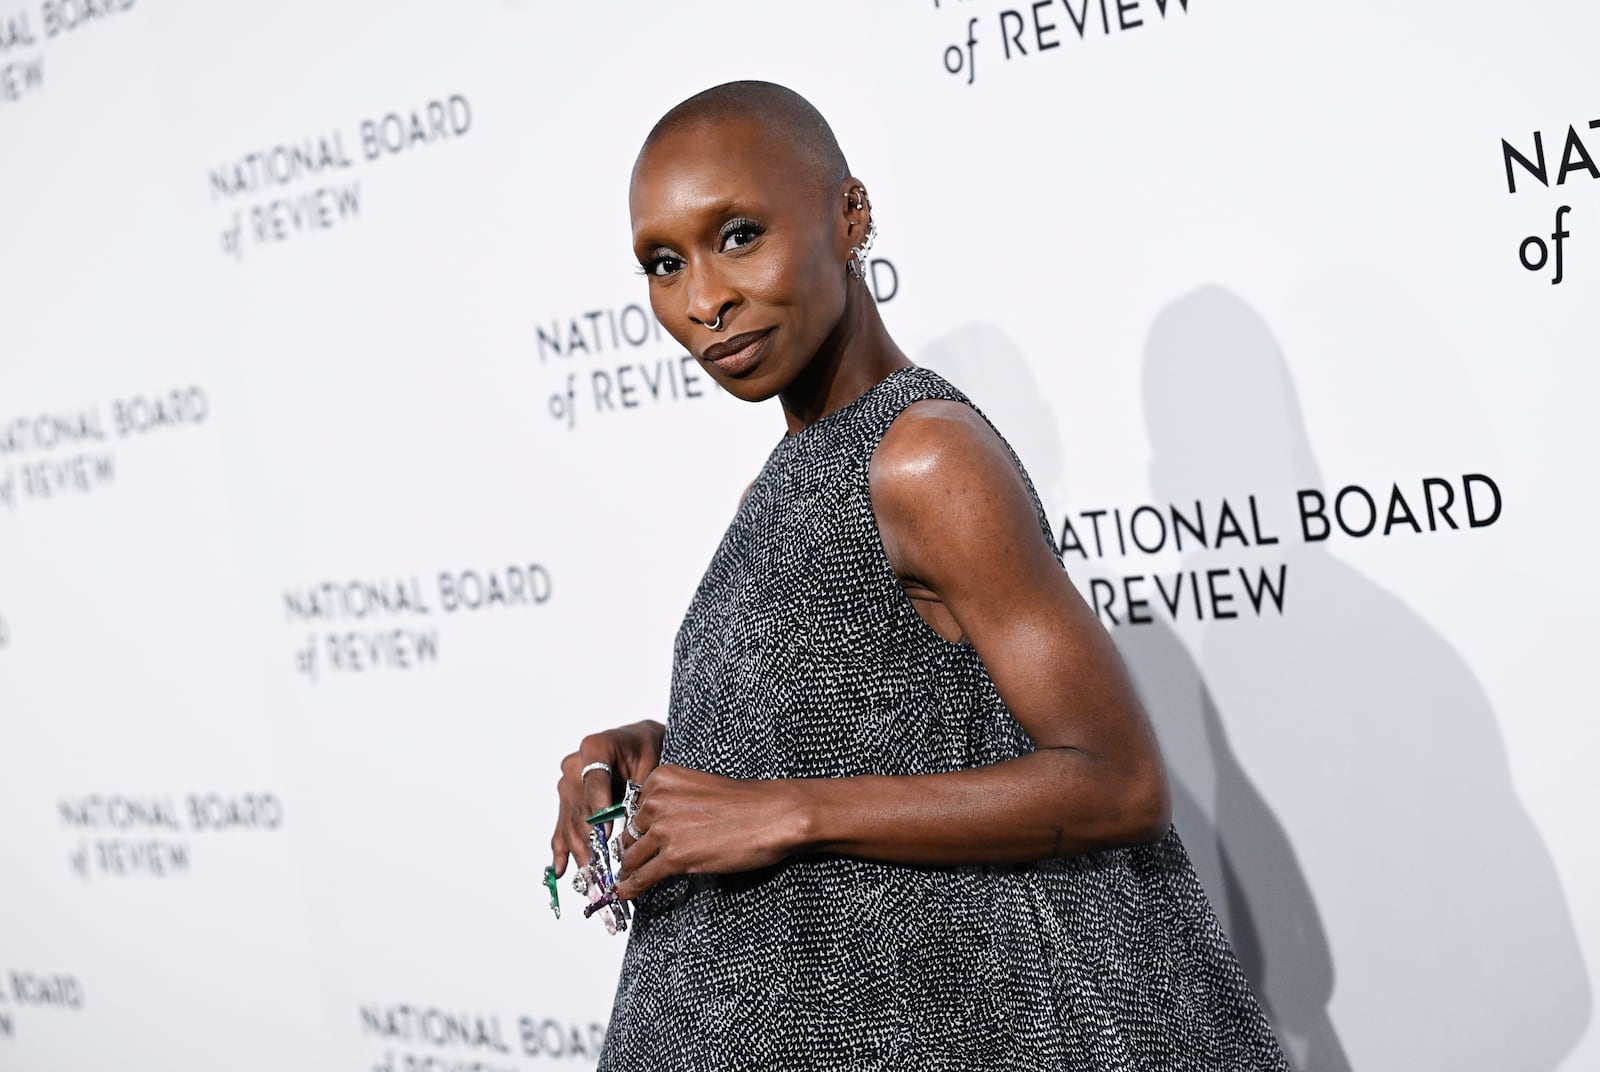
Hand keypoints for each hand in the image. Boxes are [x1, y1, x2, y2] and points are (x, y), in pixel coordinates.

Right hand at [550, 720, 664, 878]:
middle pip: (579, 808)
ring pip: (571, 822)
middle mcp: (574, 765)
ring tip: (589, 877)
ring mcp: (567, 784)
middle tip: (600, 868)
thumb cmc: (646, 749)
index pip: (594, 782)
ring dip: (579, 852)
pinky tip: (562, 869)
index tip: (607, 832)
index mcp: (595, 748)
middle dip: (589, 841)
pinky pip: (561, 827)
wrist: (638, 743)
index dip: (599, 809)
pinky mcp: (566, 801)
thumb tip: (632, 828)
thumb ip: (638, 792)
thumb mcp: (650, 764)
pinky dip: (562, 850)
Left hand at [614, 764, 805, 900]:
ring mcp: (664, 829)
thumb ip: (673, 802)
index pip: (633, 808)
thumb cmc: (746, 803)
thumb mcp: (699, 789)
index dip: (636, 829)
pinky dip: (630, 888)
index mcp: (662, 778)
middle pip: (630, 833)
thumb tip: (655, 828)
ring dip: (629, 871)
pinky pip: (641, 877)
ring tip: (628, 880)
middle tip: (636, 862)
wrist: (772, 815)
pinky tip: (626, 893)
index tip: (635, 841)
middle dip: (633, 849)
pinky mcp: (674, 856)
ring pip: (632, 857)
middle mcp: (657, 800)